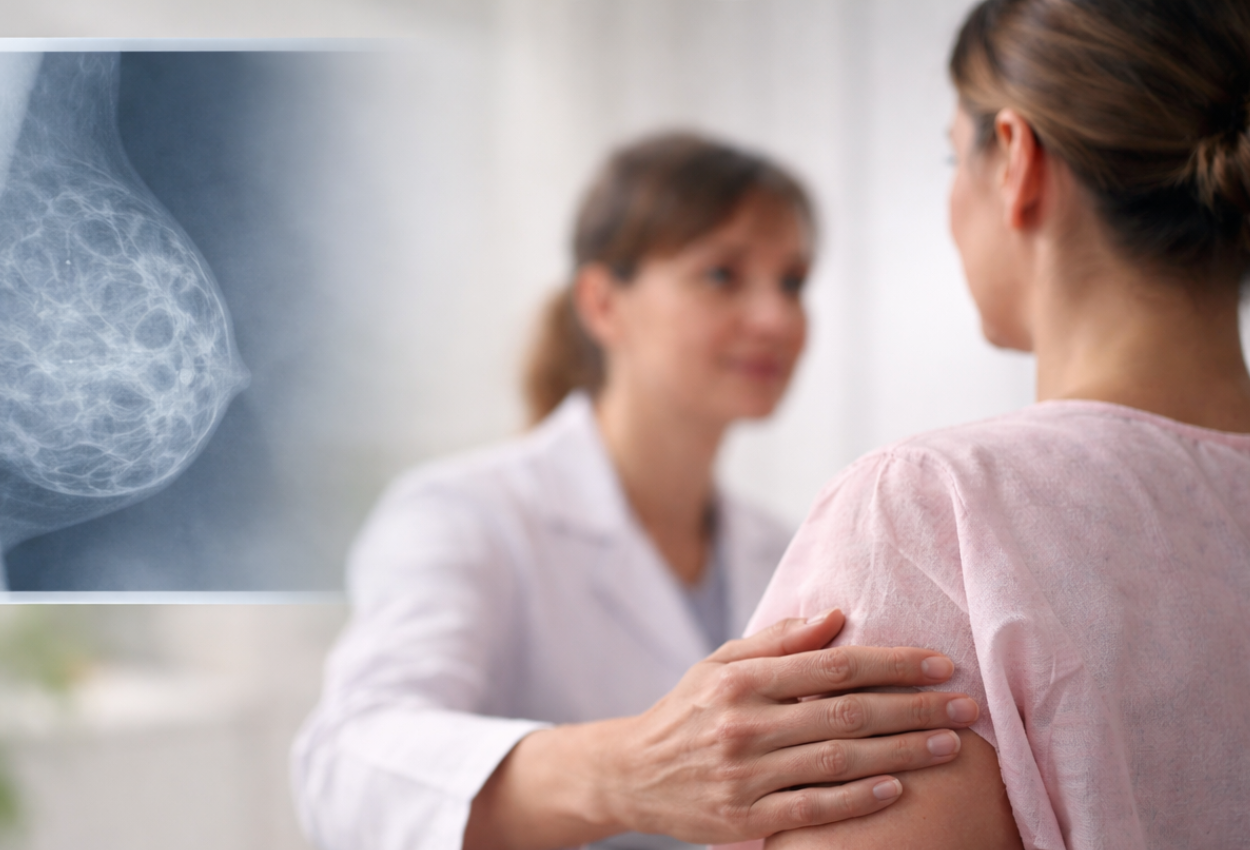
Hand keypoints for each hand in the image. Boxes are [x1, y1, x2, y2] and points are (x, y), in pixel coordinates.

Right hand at [597, 609, 979, 843]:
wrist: (631, 773)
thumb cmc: (687, 711)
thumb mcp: (720, 663)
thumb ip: (778, 641)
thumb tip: (836, 616)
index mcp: (742, 678)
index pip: (833, 665)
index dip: (892, 663)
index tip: (940, 663)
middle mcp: (745, 723)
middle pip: (847, 713)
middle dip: (914, 707)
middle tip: (966, 705)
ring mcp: (745, 773)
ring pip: (839, 760)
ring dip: (902, 752)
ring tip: (950, 745)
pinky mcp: (745, 817)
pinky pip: (813, 807)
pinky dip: (859, 799)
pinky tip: (899, 788)